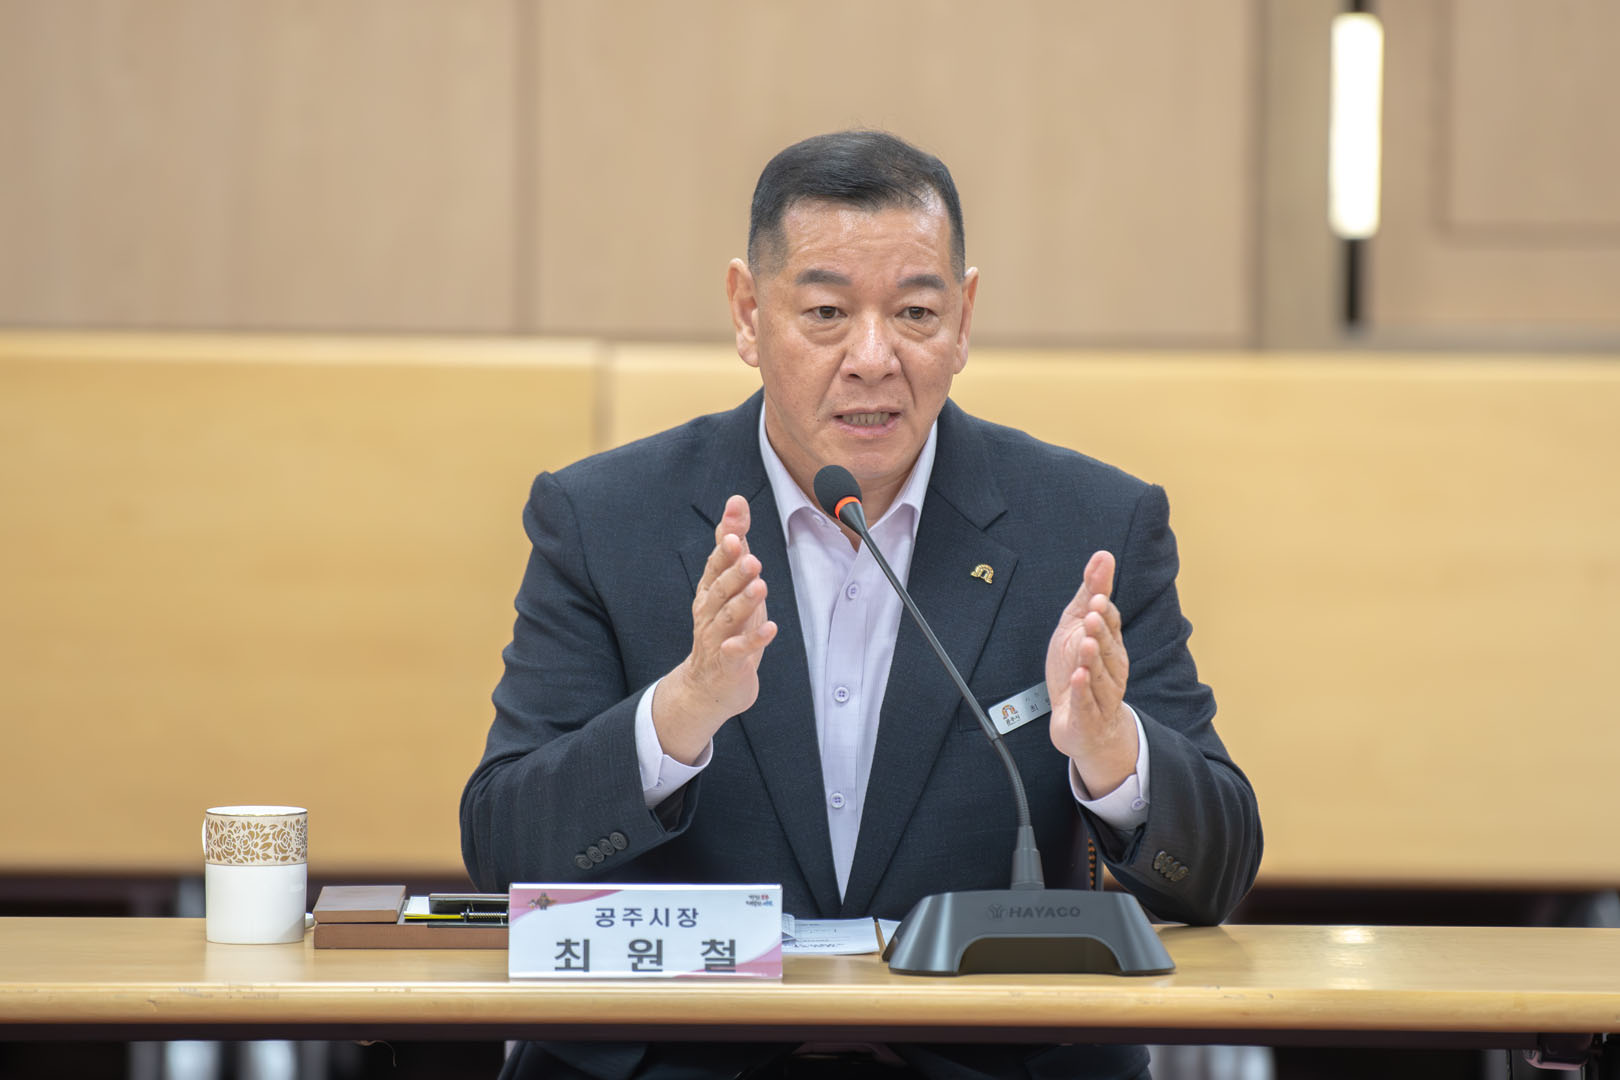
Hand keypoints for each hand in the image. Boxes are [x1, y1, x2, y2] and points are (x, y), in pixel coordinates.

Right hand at [652, 495, 777, 762]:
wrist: (711, 686)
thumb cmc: (727, 628)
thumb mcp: (732, 584)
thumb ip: (734, 544)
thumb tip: (737, 501)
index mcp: (709, 591)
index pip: (715, 565)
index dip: (723, 548)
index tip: (733, 529)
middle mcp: (709, 613)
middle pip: (720, 590)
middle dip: (734, 573)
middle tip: (751, 558)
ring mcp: (717, 639)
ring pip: (728, 618)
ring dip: (743, 602)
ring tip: (760, 587)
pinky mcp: (729, 663)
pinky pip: (739, 651)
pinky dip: (753, 640)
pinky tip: (770, 629)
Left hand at [1045, 551, 1136, 796]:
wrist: (1080, 725)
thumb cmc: (1079, 670)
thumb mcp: (1078, 627)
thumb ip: (1091, 593)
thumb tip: (1103, 555)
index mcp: (1110, 646)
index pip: (1111, 625)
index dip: (1105, 613)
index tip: (1098, 596)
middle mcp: (1112, 669)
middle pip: (1108, 649)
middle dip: (1101, 632)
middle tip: (1093, 615)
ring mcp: (1103, 694)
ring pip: (1101, 675)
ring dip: (1093, 659)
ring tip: (1085, 644)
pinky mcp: (1090, 717)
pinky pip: (1088, 703)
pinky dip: (1083, 691)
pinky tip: (1078, 677)